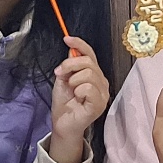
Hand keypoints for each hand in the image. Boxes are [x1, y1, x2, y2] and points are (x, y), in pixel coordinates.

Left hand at [47, 36, 110, 162]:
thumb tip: (72, 50)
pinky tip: (77, 98)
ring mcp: (102, 93)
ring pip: (88, 73)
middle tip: (60, 73)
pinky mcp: (99, 104)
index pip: (90, 53)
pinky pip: (89, 88)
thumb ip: (69, 66)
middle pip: (88, 61)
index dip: (79, 44)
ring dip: (73, 80)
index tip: (66, 39)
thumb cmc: (64, 103)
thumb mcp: (63, 79)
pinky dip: (78, 91)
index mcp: (94, 74)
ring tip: (71, 90)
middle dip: (70, 64)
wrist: (62, 123)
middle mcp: (101, 82)